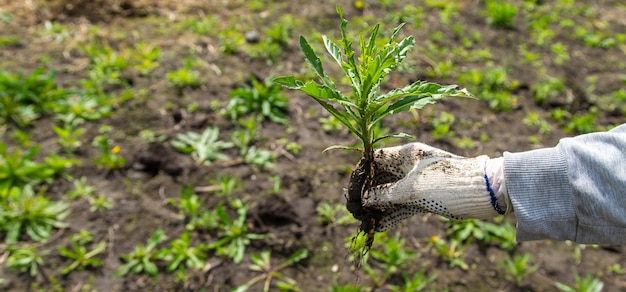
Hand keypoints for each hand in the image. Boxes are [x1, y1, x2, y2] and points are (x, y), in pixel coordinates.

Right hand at [353, 143, 509, 230]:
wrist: (485, 192)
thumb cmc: (449, 184)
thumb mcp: (412, 190)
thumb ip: (385, 194)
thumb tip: (365, 199)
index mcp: (404, 154)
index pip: (372, 160)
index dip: (359, 175)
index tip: (351, 192)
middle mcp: (408, 166)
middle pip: (377, 178)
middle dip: (364, 195)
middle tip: (354, 211)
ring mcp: (416, 182)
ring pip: (388, 194)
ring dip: (375, 208)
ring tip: (363, 222)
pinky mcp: (425, 197)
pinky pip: (401, 206)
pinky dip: (390, 215)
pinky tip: (378, 227)